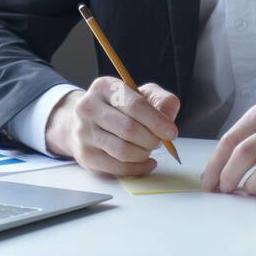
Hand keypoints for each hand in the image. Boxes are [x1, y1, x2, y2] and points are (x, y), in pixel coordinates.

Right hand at [44, 77, 179, 175]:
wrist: (85, 121)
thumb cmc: (119, 108)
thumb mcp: (143, 94)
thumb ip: (162, 101)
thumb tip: (168, 119)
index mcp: (105, 87)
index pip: (135, 105)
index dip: (157, 121)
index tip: (171, 132)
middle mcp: (89, 108)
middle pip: (129, 129)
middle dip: (151, 139)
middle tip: (159, 141)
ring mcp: (84, 133)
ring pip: (123, 151)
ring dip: (144, 153)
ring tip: (148, 149)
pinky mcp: (86, 155)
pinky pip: (119, 168)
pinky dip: (138, 168)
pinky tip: (145, 161)